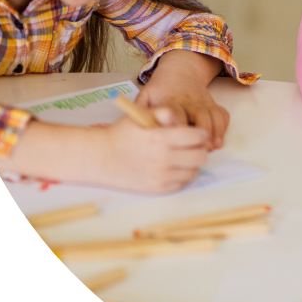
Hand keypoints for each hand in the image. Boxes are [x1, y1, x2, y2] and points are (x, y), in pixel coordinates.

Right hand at [94, 110, 210, 192]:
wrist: (101, 158)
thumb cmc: (122, 134)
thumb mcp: (141, 115)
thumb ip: (165, 112)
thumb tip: (183, 122)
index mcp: (159, 138)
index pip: (196, 138)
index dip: (200, 134)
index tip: (197, 133)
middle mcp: (162, 159)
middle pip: (200, 156)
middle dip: (199, 149)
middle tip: (192, 145)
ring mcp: (161, 176)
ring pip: (194, 171)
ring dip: (191, 163)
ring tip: (182, 156)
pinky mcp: (158, 189)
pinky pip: (182, 183)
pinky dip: (182, 175)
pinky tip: (172, 167)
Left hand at [141, 51, 228, 148]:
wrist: (180, 69)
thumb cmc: (160, 88)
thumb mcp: (146, 95)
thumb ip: (140, 110)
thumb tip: (131, 128)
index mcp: (171, 100)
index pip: (175, 112)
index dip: (177, 124)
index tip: (177, 138)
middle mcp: (189, 101)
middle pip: (199, 114)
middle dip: (202, 131)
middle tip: (201, 149)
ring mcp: (202, 102)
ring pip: (213, 114)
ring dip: (215, 131)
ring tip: (212, 147)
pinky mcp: (212, 104)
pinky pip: (222, 114)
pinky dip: (223, 126)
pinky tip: (219, 141)